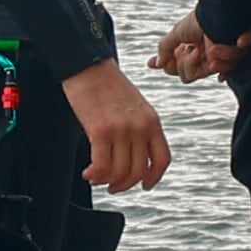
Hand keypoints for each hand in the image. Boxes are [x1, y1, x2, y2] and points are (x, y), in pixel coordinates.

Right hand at [60, 59, 171, 192]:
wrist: (88, 65)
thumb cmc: (107, 84)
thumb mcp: (135, 106)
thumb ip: (139, 128)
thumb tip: (132, 156)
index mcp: (152, 121)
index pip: (162, 159)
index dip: (154, 178)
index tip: (144, 186)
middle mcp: (140, 127)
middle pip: (138, 171)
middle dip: (124, 184)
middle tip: (111, 186)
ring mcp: (121, 129)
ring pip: (119, 172)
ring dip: (106, 181)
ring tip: (95, 177)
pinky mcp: (100, 130)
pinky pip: (102, 166)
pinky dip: (95, 175)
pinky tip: (88, 173)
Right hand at [151, 15, 216, 79]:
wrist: (217, 14)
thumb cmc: (199, 20)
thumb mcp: (177, 33)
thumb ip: (165, 47)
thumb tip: (156, 64)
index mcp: (189, 50)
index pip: (175, 66)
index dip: (166, 65)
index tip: (150, 63)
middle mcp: (201, 58)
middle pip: (183, 76)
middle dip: (180, 63)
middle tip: (187, 49)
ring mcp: (212, 62)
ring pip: (191, 76)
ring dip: (189, 62)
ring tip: (198, 48)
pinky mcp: (225, 63)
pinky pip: (212, 73)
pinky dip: (209, 64)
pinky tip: (209, 51)